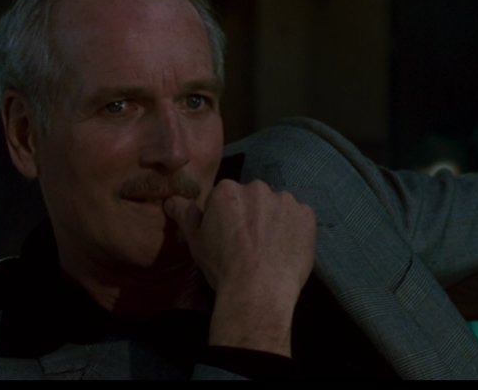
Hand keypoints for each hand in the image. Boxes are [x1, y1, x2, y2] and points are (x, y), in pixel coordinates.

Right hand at [164, 179, 316, 356]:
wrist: (258, 290)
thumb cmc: (222, 267)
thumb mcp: (195, 242)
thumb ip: (184, 215)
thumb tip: (171, 200)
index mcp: (227, 191)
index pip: (227, 197)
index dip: (228, 218)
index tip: (230, 237)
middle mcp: (257, 188)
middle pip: (254, 198)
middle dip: (252, 215)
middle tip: (250, 243)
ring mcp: (285, 200)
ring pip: (278, 206)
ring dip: (275, 220)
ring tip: (270, 249)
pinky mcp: (307, 214)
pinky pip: (300, 217)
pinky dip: (295, 229)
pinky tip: (287, 249)